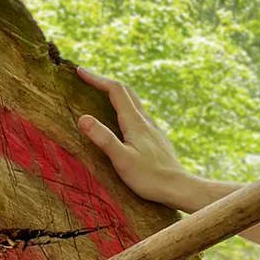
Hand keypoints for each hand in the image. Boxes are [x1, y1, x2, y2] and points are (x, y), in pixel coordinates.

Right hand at [75, 68, 189, 205]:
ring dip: (117, 95)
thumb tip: (83, 118)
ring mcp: (154, 130)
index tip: (80, 72)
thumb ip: (104, 139)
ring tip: (101, 96)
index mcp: (135, 123)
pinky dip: (127, 109)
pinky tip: (123, 120)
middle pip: (127, 93)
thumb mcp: (122, 160)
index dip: (97, 79)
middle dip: (106, 83)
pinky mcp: (158, 139)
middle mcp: (147, 122)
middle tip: (87, 79)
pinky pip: (140, 116)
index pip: (116, 91)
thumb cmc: (150, 178)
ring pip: (135, 104)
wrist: (179, 188)